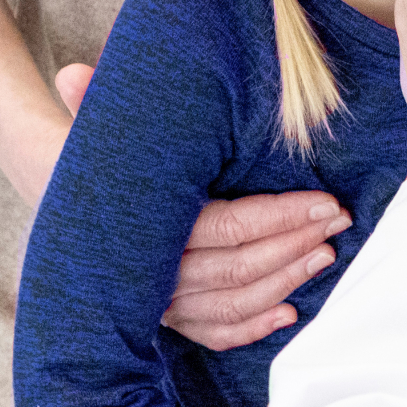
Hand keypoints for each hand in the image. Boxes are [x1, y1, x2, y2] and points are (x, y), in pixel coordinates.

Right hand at [54, 63, 352, 350]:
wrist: (69, 212)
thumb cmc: (105, 168)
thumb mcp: (104, 136)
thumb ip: (93, 105)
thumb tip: (71, 72)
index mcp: (145, 226)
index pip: (227, 226)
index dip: (281, 216)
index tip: (327, 203)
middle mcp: (152, 273)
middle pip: (236, 268)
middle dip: (294, 245)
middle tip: (338, 223)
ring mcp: (161, 304)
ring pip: (232, 303)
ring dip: (284, 281)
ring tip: (327, 254)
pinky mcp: (170, 322)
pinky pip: (215, 334)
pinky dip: (252, 327)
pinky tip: (290, 312)